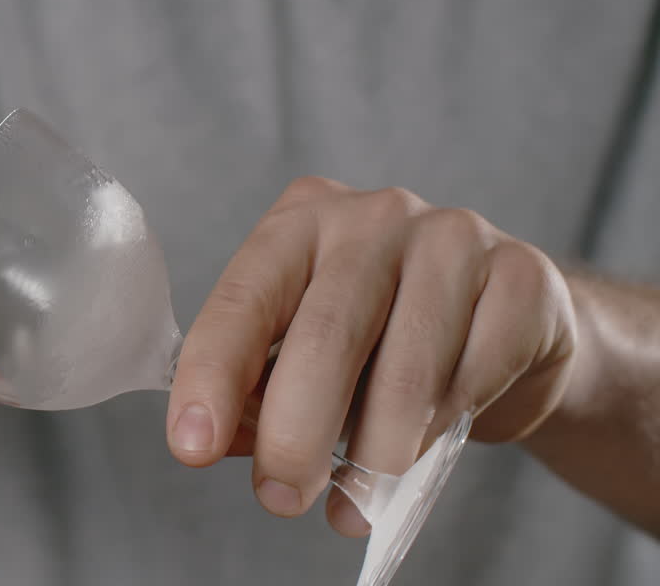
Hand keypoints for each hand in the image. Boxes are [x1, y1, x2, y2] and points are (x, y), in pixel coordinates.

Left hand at [166, 177, 576, 534]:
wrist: (509, 327)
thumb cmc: (384, 342)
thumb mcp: (306, 352)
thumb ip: (260, 387)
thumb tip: (222, 440)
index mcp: (299, 224)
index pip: (242, 300)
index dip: (211, 377)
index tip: (192, 447)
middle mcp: (372, 215)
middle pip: (324, 336)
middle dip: (294, 436)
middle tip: (282, 498)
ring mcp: (453, 237)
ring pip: (405, 370)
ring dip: (374, 455)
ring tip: (357, 496)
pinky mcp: (521, 276)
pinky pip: (473, 377)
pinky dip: (440, 432)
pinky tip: (425, 445)